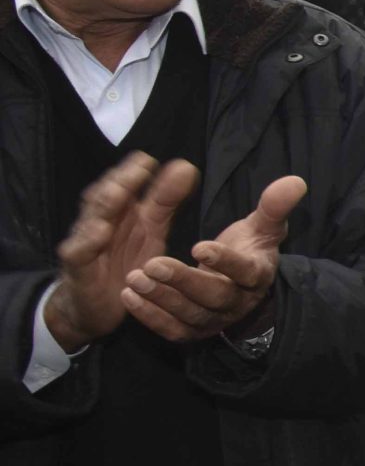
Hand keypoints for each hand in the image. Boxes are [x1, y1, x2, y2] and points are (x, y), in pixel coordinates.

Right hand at [45, 153, 197, 351]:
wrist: (96, 306)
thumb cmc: (124, 261)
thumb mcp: (151, 230)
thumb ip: (166, 199)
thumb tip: (185, 166)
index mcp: (119, 211)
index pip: (124, 184)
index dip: (134, 171)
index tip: (150, 159)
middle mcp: (99, 221)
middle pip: (106, 196)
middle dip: (121, 180)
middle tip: (139, 167)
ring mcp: (85, 243)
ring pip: (90, 219)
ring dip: (104, 206)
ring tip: (120, 193)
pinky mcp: (78, 267)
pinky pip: (79, 252)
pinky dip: (88, 241)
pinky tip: (101, 232)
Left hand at [119, 175, 303, 344]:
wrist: (239, 290)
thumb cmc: (246, 251)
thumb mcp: (260, 228)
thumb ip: (273, 207)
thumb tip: (296, 181)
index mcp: (256, 275)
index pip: (244, 271)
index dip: (224, 262)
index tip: (199, 247)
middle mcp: (237, 303)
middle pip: (214, 296)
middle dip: (183, 281)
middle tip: (154, 264)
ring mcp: (214, 321)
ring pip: (189, 314)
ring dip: (161, 298)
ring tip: (135, 278)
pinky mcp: (192, 332)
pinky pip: (172, 330)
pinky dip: (151, 316)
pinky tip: (130, 296)